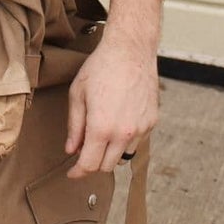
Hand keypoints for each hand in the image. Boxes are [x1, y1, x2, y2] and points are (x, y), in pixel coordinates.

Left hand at [65, 33, 158, 178]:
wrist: (130, 50)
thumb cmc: (100, 68)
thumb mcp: (77, 95)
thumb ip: (74, 127)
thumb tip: (71, 150)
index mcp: (101, 128)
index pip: (89, 165)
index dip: (78, 173)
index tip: (73, 174)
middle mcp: (123, 133)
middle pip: (106, 166)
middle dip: (93, 162)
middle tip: (84, 151)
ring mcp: (140, 128)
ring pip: (123, 156)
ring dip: (110, 152)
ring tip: (102, 134)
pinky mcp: (151, 121)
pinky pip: (137, 142)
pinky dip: (125, 140)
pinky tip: (118, 123)